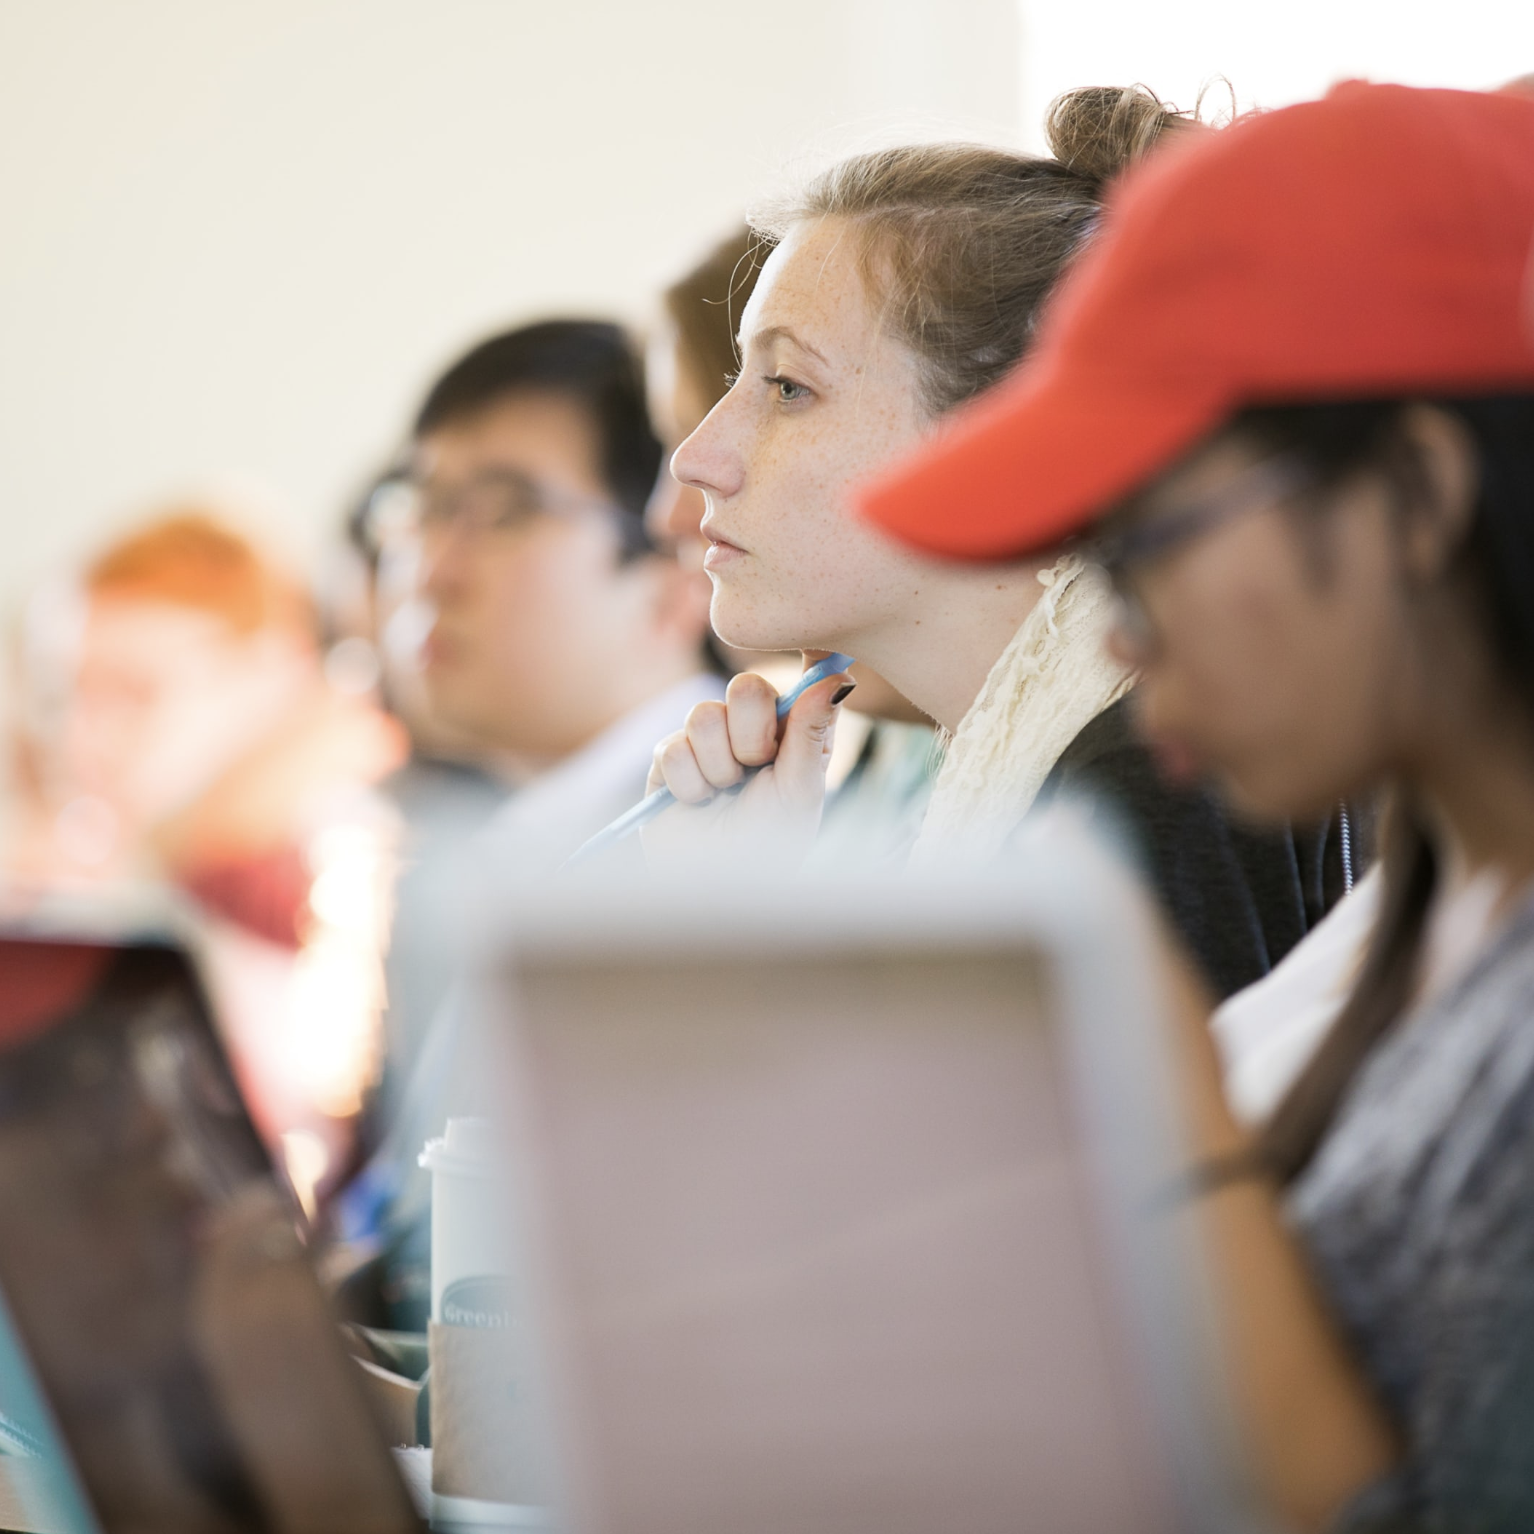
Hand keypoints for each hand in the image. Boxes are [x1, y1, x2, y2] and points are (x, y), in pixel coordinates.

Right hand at [640, 654, 854, 873]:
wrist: (718, 888)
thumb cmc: (769, 846)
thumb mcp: (801, 792)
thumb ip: (812, 733)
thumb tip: (838, 676)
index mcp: (794, 733)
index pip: (803, 677)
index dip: (810, 657)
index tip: (818, 653)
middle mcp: (753, 729)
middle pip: (746, 685)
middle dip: (752, 733)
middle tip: (755, 769)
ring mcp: (708, 741)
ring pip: (704, 715)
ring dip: (719, 766)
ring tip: (725, 795)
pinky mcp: (668, 759)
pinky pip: (673, 747)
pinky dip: (690, 784)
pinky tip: (697, 803)